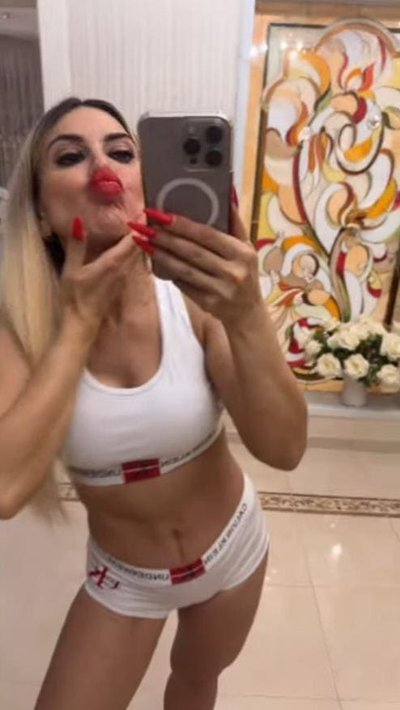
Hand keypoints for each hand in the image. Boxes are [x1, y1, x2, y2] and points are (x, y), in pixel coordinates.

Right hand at [60, 217, 135, 339]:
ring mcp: (124, 278)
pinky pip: (133, 263)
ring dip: (141, 241)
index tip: (144, 208)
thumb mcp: (71, 269)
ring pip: (138, 255)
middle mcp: (124, 270)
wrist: (82, 325)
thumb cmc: (75, 298)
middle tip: (147, 213)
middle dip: (143, 230)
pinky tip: (133, 246)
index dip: (138, 224)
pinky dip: (135, 252)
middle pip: (139, 246)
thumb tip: (80, 221)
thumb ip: (77, 245)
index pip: (132, 240)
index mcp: (113, 263)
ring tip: (143, 225)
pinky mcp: (121, 284)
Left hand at [135, 205, 262, 324]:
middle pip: (192, 251)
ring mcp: (220, 289)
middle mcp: (232, 271)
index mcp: (241, 252)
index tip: (160, 214)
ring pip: (184, 269)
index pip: (208, 235)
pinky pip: (184, 284)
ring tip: (142, 241)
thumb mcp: (246, 247)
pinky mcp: (208, 303)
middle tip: (143, 225)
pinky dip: (169, 272)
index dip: (183, 225)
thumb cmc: (244, 272)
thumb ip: (234, 223)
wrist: (248, 312)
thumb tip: (227, 193)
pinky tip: (154, 261)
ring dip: (160, 255)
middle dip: (165, 237)